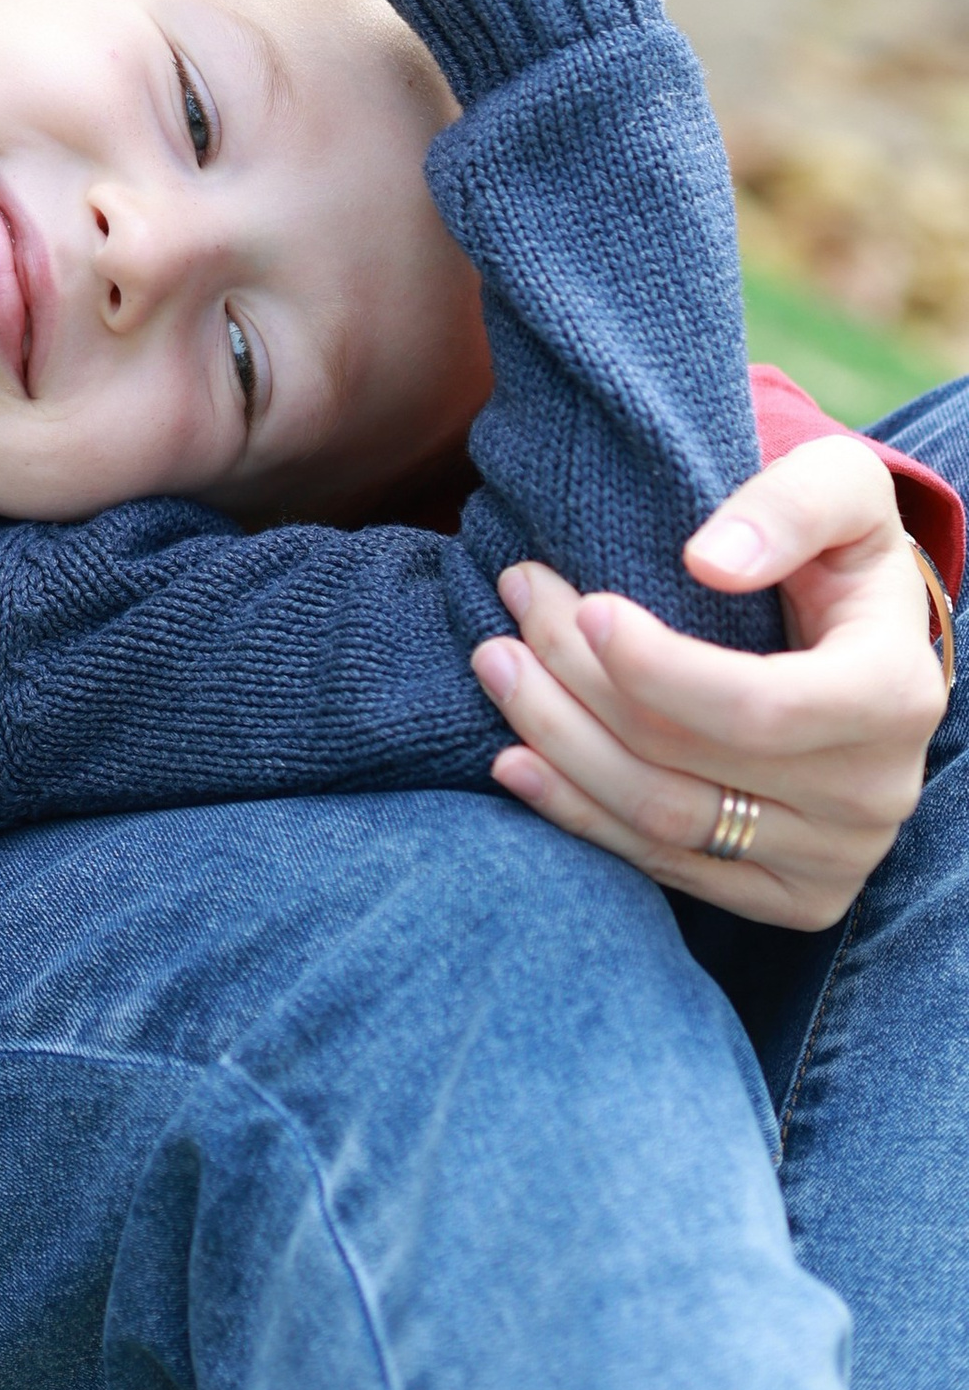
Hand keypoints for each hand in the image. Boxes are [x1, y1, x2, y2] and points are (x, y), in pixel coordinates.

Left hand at [469, 431, 949, 927]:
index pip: (758, 707)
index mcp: (894, 696)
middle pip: (689, 759)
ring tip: (495, 666)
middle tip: (515, 600)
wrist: (866, 644)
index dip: (657, 668)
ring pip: (664, 819)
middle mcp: (873, 794)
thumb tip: (709, 561)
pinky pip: (667, 867)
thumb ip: (790, 506)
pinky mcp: (790, 898)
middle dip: (580, 679)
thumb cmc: (840, 554)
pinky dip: (579, 815)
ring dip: (559, 743)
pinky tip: (517, 760)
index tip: (585, 606)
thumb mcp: (842, 490)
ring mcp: (834, 859)